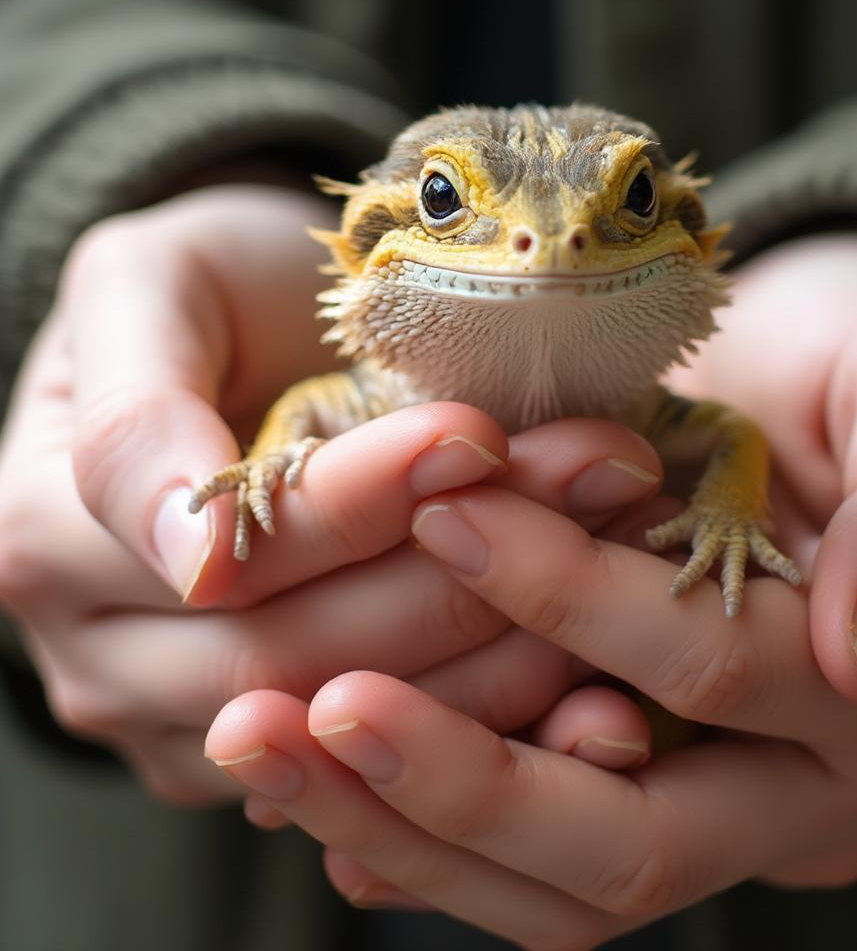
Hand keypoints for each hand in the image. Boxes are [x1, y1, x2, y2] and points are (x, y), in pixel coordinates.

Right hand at [0, 185, 665, 802]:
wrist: (243, 338)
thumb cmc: (204, 290)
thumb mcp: (147, 287)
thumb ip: (138, 411)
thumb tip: (193, 560)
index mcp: (48, 534)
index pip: (229, 547)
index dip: (363, 499)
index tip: (481, 435)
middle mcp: (105, 652)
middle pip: (300, 647)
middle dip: (463, 565)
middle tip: (594, 478)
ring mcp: (186, 717)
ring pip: (360, 717)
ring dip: (506, 640)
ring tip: (613, 546)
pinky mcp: (275, 753)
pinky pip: (395, 756)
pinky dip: (503, 713)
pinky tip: (596, 667)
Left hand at [205, 233, 856, 945]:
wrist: (808, 381)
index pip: (716, 674)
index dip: (579, 604)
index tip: (444, 517)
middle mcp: (796, 790)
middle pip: (626, 841)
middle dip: (460, 779)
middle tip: (302, 710)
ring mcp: (711, 804)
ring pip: (558, 880)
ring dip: (402, 826)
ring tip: (260, 746)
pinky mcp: (632, 782)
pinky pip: (522, 859)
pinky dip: (413, 832)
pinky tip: (312, 790)